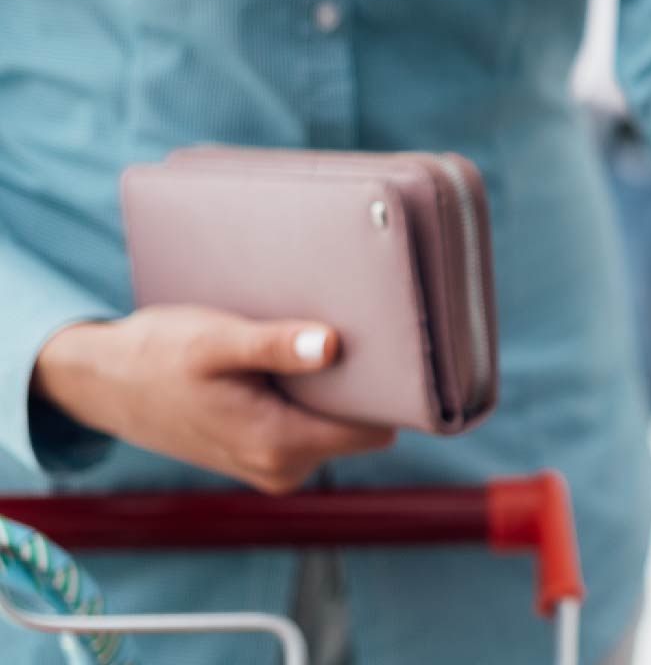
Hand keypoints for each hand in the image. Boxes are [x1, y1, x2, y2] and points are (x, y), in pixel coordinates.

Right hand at [31, 306, 395, 493]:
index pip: (374, 428)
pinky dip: (310, 397)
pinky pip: (313, 426)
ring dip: (333, 390)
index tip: (394, 349)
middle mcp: (283, 468)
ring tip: (309, 345)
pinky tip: (289, 365)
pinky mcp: (267, 457)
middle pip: (361, 426)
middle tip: (347, 333)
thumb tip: (331, 347)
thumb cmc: (158, 355)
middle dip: (361, 385)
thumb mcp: (215, 340)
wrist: (107, 382)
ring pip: (337, 425)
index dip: (389, 390)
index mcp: (278, 445)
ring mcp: (275, 467)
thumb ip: (274, 346)